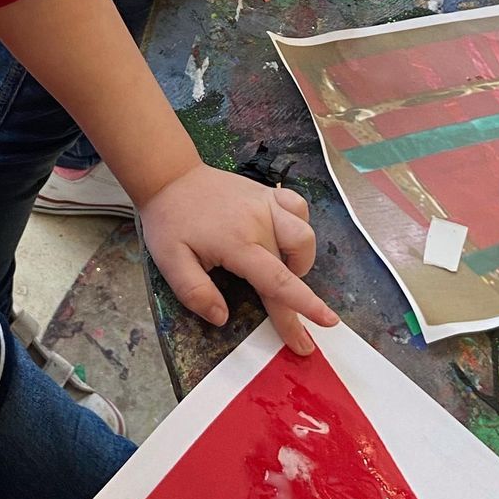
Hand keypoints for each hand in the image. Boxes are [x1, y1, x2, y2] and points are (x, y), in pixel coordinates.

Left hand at [139, 163, 335, 354]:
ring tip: (281, 269)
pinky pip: (298, 207)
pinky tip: (284, 235)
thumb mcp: (170, 263)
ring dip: (301, 259)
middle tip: (290, 312)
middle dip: (302, 295)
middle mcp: (260, 222)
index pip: (278, 281)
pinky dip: (300, 225)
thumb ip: (195, 293)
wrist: (170, 177)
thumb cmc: (170, 221)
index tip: (327, 321)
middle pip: (295, 264)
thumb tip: (222, 317)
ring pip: (305, 234)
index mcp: (238, 245)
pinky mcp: (267, 193)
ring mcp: (267, 203)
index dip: (303, 306)